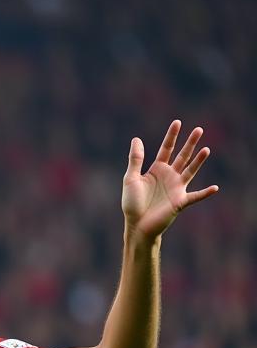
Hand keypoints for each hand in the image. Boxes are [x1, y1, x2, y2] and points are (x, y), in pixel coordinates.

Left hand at [121, 120, 218, 240]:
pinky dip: (205, 193)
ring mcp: (176, 188)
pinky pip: (195, 196)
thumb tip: (136, 139)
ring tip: (206, 149)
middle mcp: (169, 176)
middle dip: (190, 143)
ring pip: (190, 171)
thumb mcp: (131, 179)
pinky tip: (215, 188)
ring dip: (198, 161)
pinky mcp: (180, 201)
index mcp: (157, 169)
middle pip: (182, 156)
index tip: (177, 122)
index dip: (172, 136)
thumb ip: (135, 160)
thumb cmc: (132, 203)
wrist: (137, 225)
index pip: (166, 149)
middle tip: (199, 129)